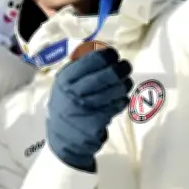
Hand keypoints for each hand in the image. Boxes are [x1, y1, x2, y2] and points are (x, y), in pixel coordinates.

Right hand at [46, 48, 132, 171]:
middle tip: (126, 67)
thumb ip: (80, 68)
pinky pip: (118, 104)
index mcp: (65, 78)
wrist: (63, 138)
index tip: (113, 55)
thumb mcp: (64, 84)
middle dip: (122, 68)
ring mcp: (86, 107)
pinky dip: (122, 100)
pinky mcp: (97, 121)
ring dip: (125, 84)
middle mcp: (74, 91)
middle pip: (109, 74)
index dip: (108, 55)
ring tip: (125, 83)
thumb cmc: (66, 104)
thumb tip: (103, 50)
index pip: (93, 59)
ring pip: (117, 89)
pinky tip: (119, 99)